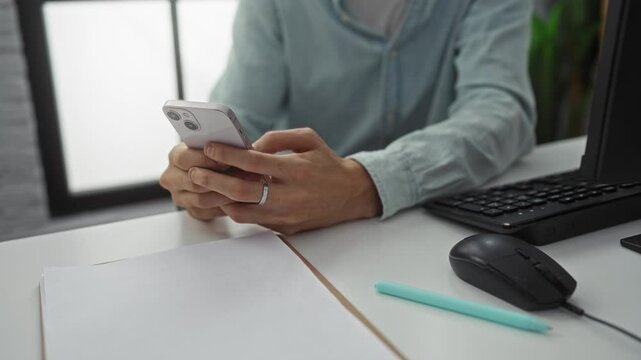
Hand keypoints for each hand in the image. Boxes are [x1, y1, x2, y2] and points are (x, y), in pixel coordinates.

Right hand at [159, 143, 234, 220]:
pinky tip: (238, 200)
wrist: (213, 169)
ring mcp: (180, 196)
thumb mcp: (214, 145)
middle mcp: (172, 178)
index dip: (207, 160)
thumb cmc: (216, 155)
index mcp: (175, 156)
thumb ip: (219, 146)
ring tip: (243, 189)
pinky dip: (223, 207)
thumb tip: (238, 148)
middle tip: (238, 177)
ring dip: (223, 195)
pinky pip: (208, 212)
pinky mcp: (192, 210)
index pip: (185, 159)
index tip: (226, 160)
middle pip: (192, 183)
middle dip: (217, 180)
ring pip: (201, 200)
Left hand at [187, 128, 381, 233]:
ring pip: (242, 212)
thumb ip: (278, 138)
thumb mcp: (309, 139)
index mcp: (295, 170)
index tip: (209, 148)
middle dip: (213, 181)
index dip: (227, 155)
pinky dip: (238, 209)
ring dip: (221, 200)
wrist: (351, 194)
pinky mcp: (286, 228)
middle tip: (195, 173)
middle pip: (241, 192)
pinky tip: (229, 198)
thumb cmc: (327, 164)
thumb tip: (251, 146)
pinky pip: (254, 221)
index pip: (253, 162)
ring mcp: (287, 215)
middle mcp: (289, 195)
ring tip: (208, 188)